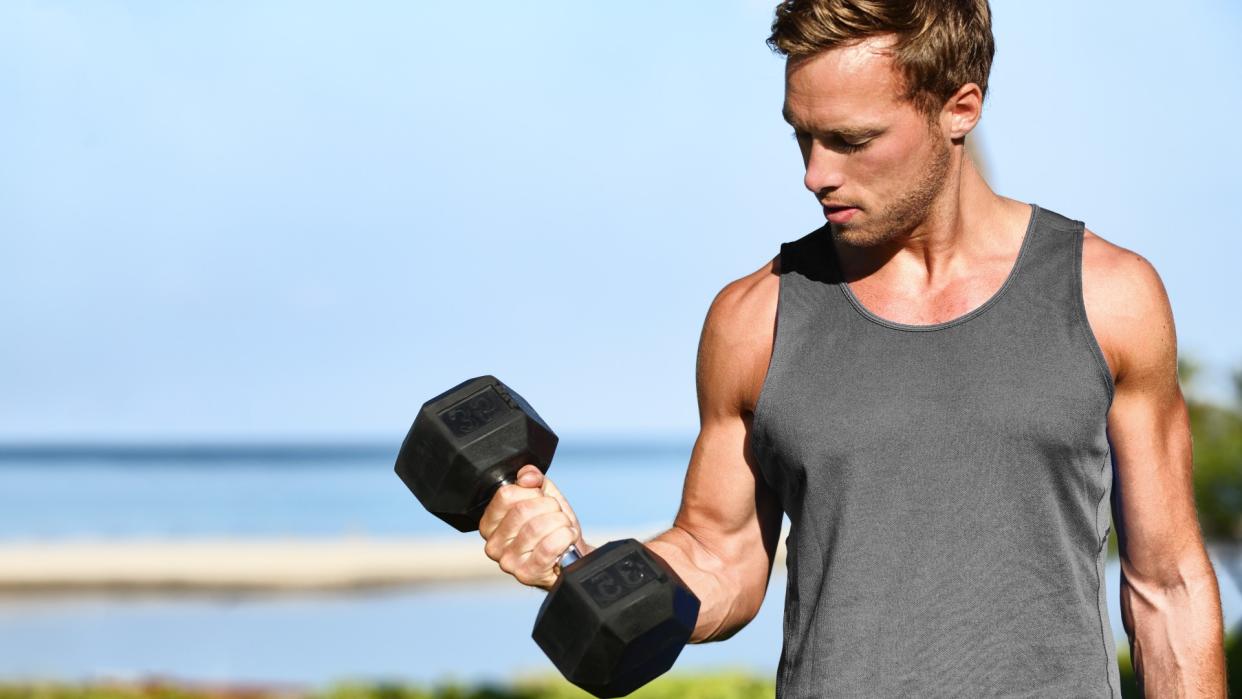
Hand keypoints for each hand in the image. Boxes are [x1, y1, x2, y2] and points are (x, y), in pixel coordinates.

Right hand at [478, 464, 588, 588]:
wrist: (572, 555)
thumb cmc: (553, 527)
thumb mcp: (543, 496)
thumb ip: (532, 479)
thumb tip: (527, 476)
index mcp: (490, 524)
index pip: (506, 495)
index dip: (532, 492)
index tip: (541, 500)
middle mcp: (494, 545)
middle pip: (522, 510)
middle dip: (549, 507)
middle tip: (556, 516)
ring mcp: (508, 562)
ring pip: (537, 527)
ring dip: (560, 522)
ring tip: (563, 528)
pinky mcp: (527, 574)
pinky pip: (549, 547)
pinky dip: (565, 537)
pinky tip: (567, 539)